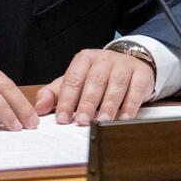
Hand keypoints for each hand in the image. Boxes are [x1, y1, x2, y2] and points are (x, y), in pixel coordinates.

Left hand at [35, 49, 154, 124]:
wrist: (128, 64)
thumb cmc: (97, 77)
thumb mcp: (74, 82)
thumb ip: (55, 94)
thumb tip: (39, 109)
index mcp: (84, 59)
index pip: (73, 79)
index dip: (67, 100)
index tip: (63, 118)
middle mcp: (104, 59)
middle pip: (95, 81)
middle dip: (88, 102)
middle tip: (82, 121)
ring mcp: (124, 64)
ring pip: (116, 84)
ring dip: (109, 104)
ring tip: (103, 121)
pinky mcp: (141, 73)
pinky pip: (136, 88)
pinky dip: (131, 104)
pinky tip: (124, 117)